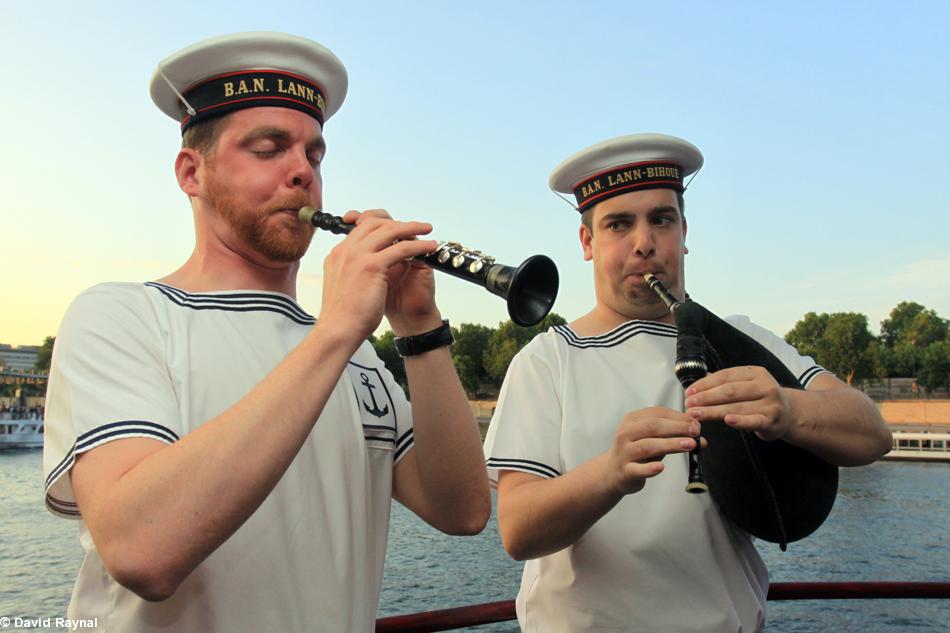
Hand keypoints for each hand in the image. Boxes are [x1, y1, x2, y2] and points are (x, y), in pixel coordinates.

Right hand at [318, 209, 437, 340]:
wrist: (339, 331)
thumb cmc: (344, 315)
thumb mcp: (345, 284)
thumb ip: (354, 271)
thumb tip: (371, 267)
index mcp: (338, 254)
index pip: (359, 228)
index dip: (380, 225)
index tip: (396, 229)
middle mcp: (346, 250)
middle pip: (374, 223)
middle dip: (397, 222)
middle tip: (415, 226)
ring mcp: (357, 256)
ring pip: (389, 231)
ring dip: (412, 227)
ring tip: (427, 230)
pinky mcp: (371, 266)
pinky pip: (401, 248)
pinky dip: (418, 245)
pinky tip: (429, 246)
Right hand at [604, 407, 699, 495]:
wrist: (613, 472)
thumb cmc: (637, 451)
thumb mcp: (652, 438)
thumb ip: (672, 435)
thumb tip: (699, 436)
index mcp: (632, 420)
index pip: (657, 413)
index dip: (678, 417)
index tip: (696, 422)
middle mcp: (626, 433)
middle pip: (652, 427)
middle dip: (677, 428)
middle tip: (695, 432)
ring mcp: (624, 452)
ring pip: (648, 446)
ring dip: (670, 444)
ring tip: (689, 445)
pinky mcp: (625, 470)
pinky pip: (638, 469)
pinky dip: (649, 469)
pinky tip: (661, 467)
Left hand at [684, 365, 793, 440]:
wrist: (790, 414)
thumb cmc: (762, 398)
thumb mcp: (747, 384)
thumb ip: (725, 382)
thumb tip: (699, 381)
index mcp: (755, 373)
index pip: (725, 376)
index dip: (705, 384)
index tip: (689, 392)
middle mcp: (764, 385)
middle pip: (729, 391)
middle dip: (706, 397)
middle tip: (688, 404)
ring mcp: (770, 403)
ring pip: (736, 407)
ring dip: (713, 411)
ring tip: (696, 414)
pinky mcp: (772, 421)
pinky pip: (754, 421)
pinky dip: (740, 421)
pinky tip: (727, 421)